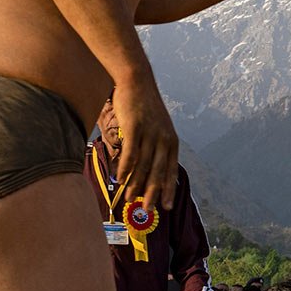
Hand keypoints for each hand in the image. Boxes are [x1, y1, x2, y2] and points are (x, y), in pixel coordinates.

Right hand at [112, 80, 179, 210]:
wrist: (136, 81)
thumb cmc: (144, 106)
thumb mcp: (157, 127)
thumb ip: (156, 146)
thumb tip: (149, 167)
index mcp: (171, 141)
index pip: (171, 170)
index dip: (168, 189)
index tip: (166, 207)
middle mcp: (163, 139)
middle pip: (158, 172)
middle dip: (153, 193)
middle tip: (148, 210)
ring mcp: (150, 133)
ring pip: (143, 165)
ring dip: (135, 184)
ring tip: (129, 198)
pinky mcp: (136, 127)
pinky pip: (131, 153)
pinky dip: (125, 168)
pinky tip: (120, 179)